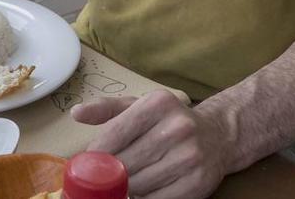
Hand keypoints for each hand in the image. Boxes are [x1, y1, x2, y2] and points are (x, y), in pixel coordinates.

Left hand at [71, 91, 233, 198]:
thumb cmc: (168, 121)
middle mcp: (177, 128)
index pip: (115, 133)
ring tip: (121, 184)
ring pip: (139, 185)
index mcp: (158, 103)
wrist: (218, 135)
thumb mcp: (139, 105)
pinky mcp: (199, 183)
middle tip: (100, 179)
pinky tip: (140, 192)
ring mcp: (190, 156)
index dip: (96, 153)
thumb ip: (106, 108)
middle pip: (125, 163)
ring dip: (125, 189)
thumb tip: (76, 113)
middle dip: (107, 174)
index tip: (87, 163)